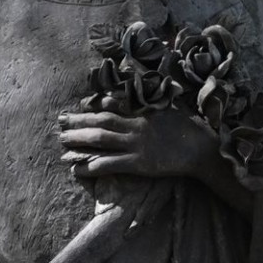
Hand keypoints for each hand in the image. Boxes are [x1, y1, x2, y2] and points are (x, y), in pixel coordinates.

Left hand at [59, 110, 218, 181]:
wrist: (202, 149)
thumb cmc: (189, 128)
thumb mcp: (168, 108)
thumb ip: (150, 102)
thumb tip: (133, 95)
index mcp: (142, 112)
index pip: (112, 105)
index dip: (93, 105)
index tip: (79, 105)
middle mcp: (135, 126)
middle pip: (100, 122)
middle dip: (78, 121)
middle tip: (60, 121)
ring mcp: (135, 145)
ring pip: (100, 140)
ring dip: (79, 140)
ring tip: (63, 140)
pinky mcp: (138, 163)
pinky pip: (109, 164)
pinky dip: (91, 166)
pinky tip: (76, 168)